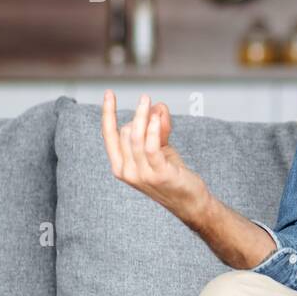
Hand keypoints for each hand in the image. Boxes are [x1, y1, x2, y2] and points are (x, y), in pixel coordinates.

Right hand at [101, 90, 210, 223]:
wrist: (189, 201)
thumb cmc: (172, 176)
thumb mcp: (160, 149)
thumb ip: (156, 129)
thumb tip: (157, 107)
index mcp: (121, 166)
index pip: (108, 135)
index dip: (107, 113)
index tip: (109, 94)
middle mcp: (127, 171)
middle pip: (126, 132)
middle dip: (139, 116)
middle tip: (153, 108)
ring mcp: (141, 174)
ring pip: (136, 136)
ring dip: (143, 115)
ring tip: (149, 102)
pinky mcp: (158, 173)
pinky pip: (151, 146)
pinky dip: (153, 129)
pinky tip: (156, 118)